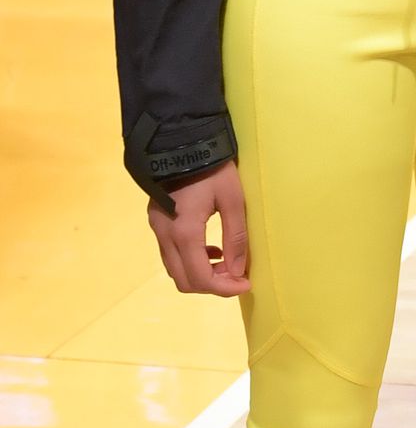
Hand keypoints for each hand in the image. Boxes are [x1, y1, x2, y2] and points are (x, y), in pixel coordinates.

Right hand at [147, 160, 250, 295]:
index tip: (246, 283)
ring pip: (175, 269)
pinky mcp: (157, 220)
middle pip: (184, 281)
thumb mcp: (233, 197)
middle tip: (236, 275)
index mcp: (185, 233)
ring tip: (226, 261)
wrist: (182, 139)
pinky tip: (210, 249)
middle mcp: (165, 236)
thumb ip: (236, 236)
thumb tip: (238, 270)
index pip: (201, 279)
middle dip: (212, 285)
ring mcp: (157, 229)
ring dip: (200, 273)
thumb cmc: (212, 167)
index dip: (225, 288)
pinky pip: (170, 254)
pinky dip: (190, 259)